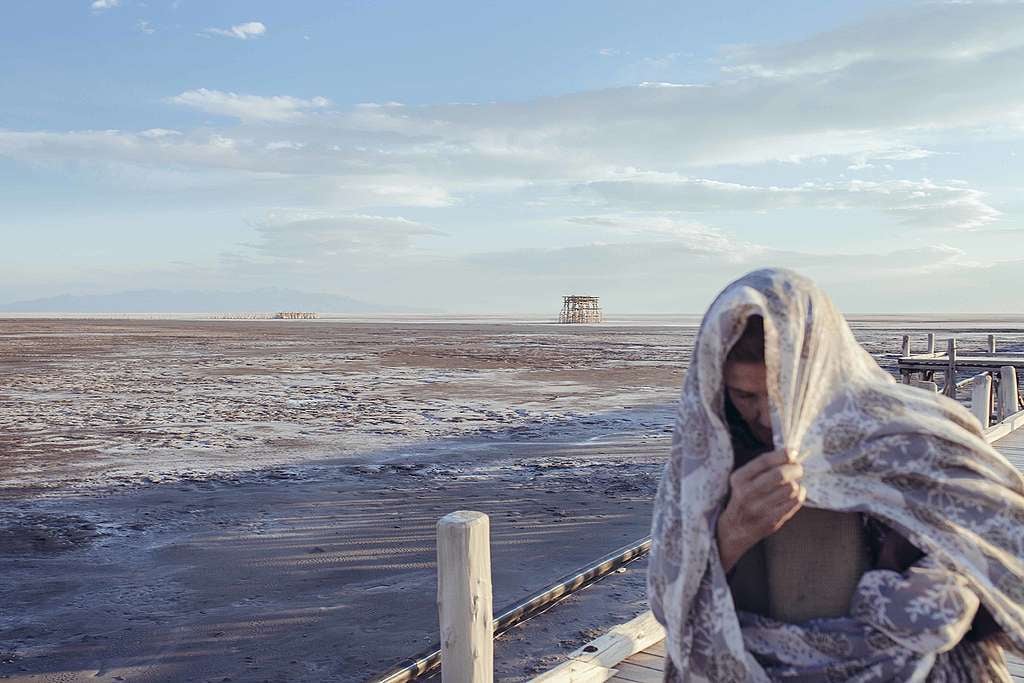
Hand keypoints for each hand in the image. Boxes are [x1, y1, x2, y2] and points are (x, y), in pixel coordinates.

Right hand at [717, 448, 805, 572]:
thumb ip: (762, 467)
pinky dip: (799, 495)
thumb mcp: (743, 480)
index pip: (763, 462)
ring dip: (796, 484)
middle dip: (794, 469)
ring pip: (790, 489)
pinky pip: (794, 503)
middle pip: (780, 475)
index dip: (781, 455)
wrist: (734, 529)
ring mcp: (760, 509)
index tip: (792, 452)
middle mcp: (747, 493)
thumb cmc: (743, 498)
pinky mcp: (771, 521)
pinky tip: (794, 495)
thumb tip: (790, 454)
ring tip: (792, 484)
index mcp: (739, 479)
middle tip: (798, 468)